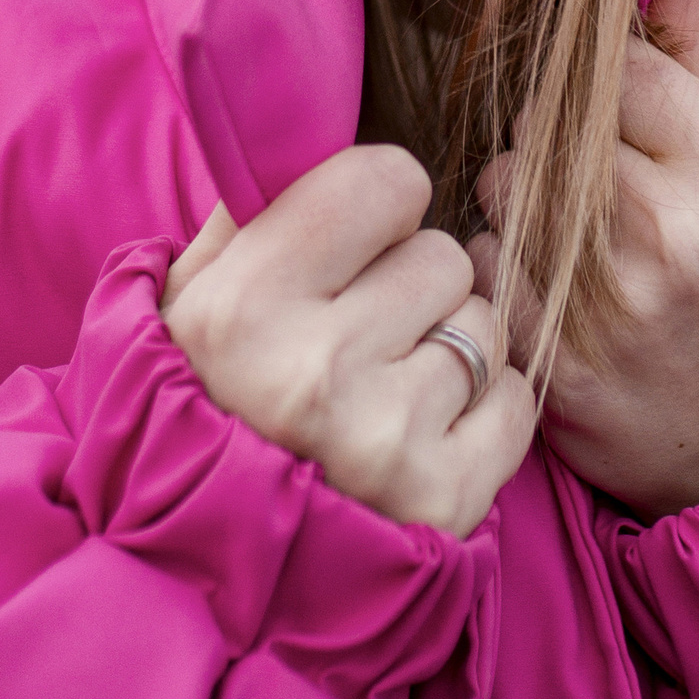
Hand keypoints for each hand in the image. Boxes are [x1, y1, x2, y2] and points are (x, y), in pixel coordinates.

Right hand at [162, 145, 535, 539]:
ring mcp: (385, 441)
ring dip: (450, 350)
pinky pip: (517, 400)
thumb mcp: (182, 306)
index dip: (374, 205)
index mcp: (240, 308)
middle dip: (410, 286)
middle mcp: (313, 372)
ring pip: (486, 325)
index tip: (350, 243)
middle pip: (442, 254)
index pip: (386, 178)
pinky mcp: (445, 498)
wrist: (208, 573)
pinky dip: (484, 413)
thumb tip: (316, 124)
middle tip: (360, 337)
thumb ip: (247, 212)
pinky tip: (425, 434)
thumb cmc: (202, 410)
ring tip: (387, 392)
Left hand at [473, 0, 698, 517]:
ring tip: (572, 248)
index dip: (593, 86)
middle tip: (584, 192)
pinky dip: (499, 275)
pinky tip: (545, 297)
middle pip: (543, 124)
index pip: (611, 65)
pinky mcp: (554, 358)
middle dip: (548, 148)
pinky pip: (483, 268)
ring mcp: (610, 300)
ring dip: (517, 209)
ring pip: (501, 190)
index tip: (602, 118)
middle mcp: (674, 228)